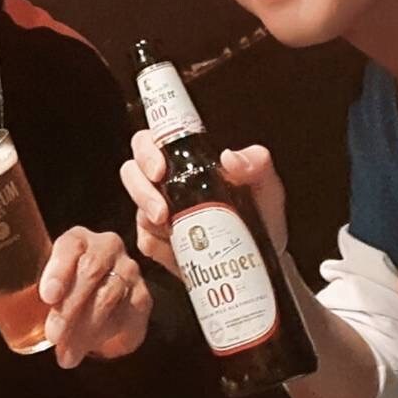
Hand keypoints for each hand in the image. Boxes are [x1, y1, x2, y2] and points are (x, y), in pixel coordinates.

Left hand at [0, 228, 150, 368]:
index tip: (45, 296)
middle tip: (52, 335)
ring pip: (109, 296)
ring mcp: (128, 272)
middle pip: (92, 270)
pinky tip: (89, 349)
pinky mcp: (142, 298)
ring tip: (65, 353)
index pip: (70, 244)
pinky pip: (126, 314)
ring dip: (85, 328)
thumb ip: (6, 297)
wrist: (106, 304)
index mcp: (77, 239)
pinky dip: (105, 335)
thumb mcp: (36, 289)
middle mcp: (106, 248)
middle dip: (70, 306)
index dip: (58, 268)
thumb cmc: (64, 288)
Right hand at [119, 129, 288, 279]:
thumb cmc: (261, 211)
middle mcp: (167, 182)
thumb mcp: (265, 184)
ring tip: (171, 231)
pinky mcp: (159, 242)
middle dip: (140, 192)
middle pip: (131, 173)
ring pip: (136, 210)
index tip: (159, 170)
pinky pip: (146, 242)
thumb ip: (255, 163)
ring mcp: (158, 213)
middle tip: (161, 212)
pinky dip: (159, 247)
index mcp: (187, 160)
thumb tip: (230, 158)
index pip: (150, 142)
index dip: (146, 152)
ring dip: (149, 221)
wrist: (264, 255)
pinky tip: (175, 250)